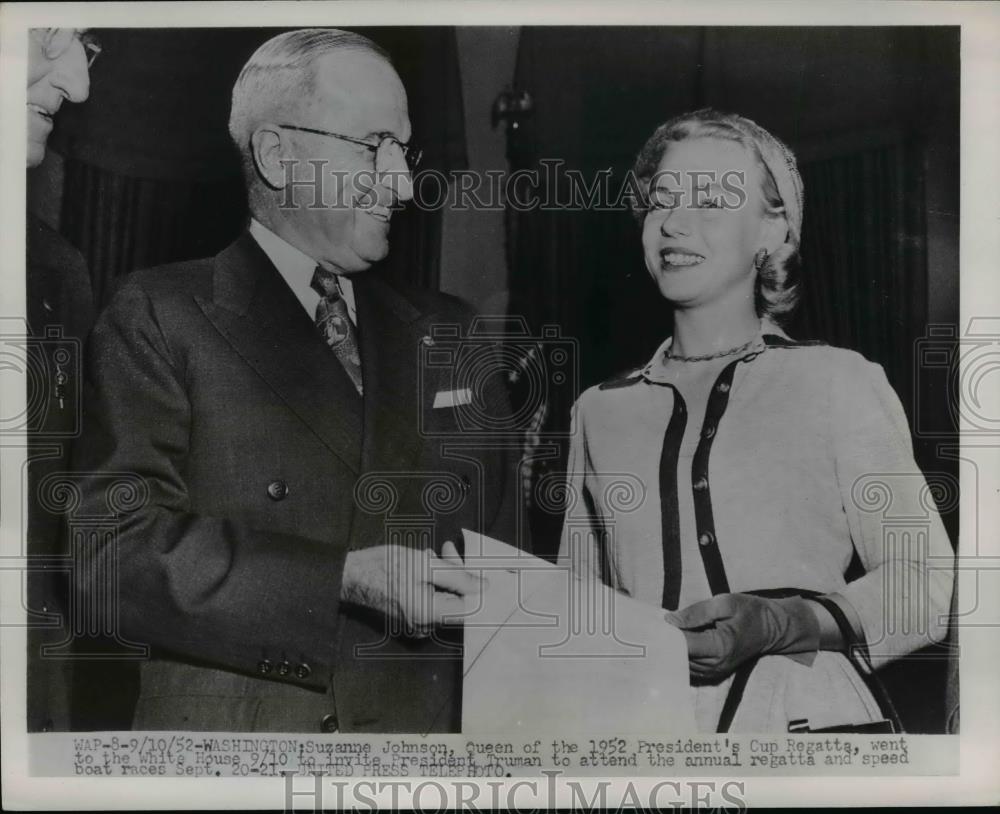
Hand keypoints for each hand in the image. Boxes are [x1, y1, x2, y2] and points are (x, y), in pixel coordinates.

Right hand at [340, 542, 483, 636]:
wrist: (351, 575)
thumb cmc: (382, 568)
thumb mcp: (424, 564)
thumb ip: (457, 576)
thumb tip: (483, 587)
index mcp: (429, 615)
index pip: (469, 608)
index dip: (474, 586)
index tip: (472, 566)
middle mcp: (425, 625)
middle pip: (457, 600)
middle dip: (456, 572)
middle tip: (446, 550)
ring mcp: (418, 622)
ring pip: (445, 597)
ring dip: (444, 573)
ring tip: (430, 555)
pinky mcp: (412, 616)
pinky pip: (433, 599)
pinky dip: (433, 581)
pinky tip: (423, 565)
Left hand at [664, 593, 820, 680]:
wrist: (772, 629)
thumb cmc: (750, 612)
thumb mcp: (725, 603)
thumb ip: (697, 612)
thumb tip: (670, 620)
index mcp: (720, 647)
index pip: (683, 645)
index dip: (666, 634)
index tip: (654, 623)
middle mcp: (715, 666)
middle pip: (679, 656)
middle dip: (667, 640)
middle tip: (654, 624)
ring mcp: (713, 673)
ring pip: (680, 662)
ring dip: (673, 647)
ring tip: (666, 629)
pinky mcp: (711, 674)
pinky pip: (687, 665)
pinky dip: (681, 653)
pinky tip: (678, 638)